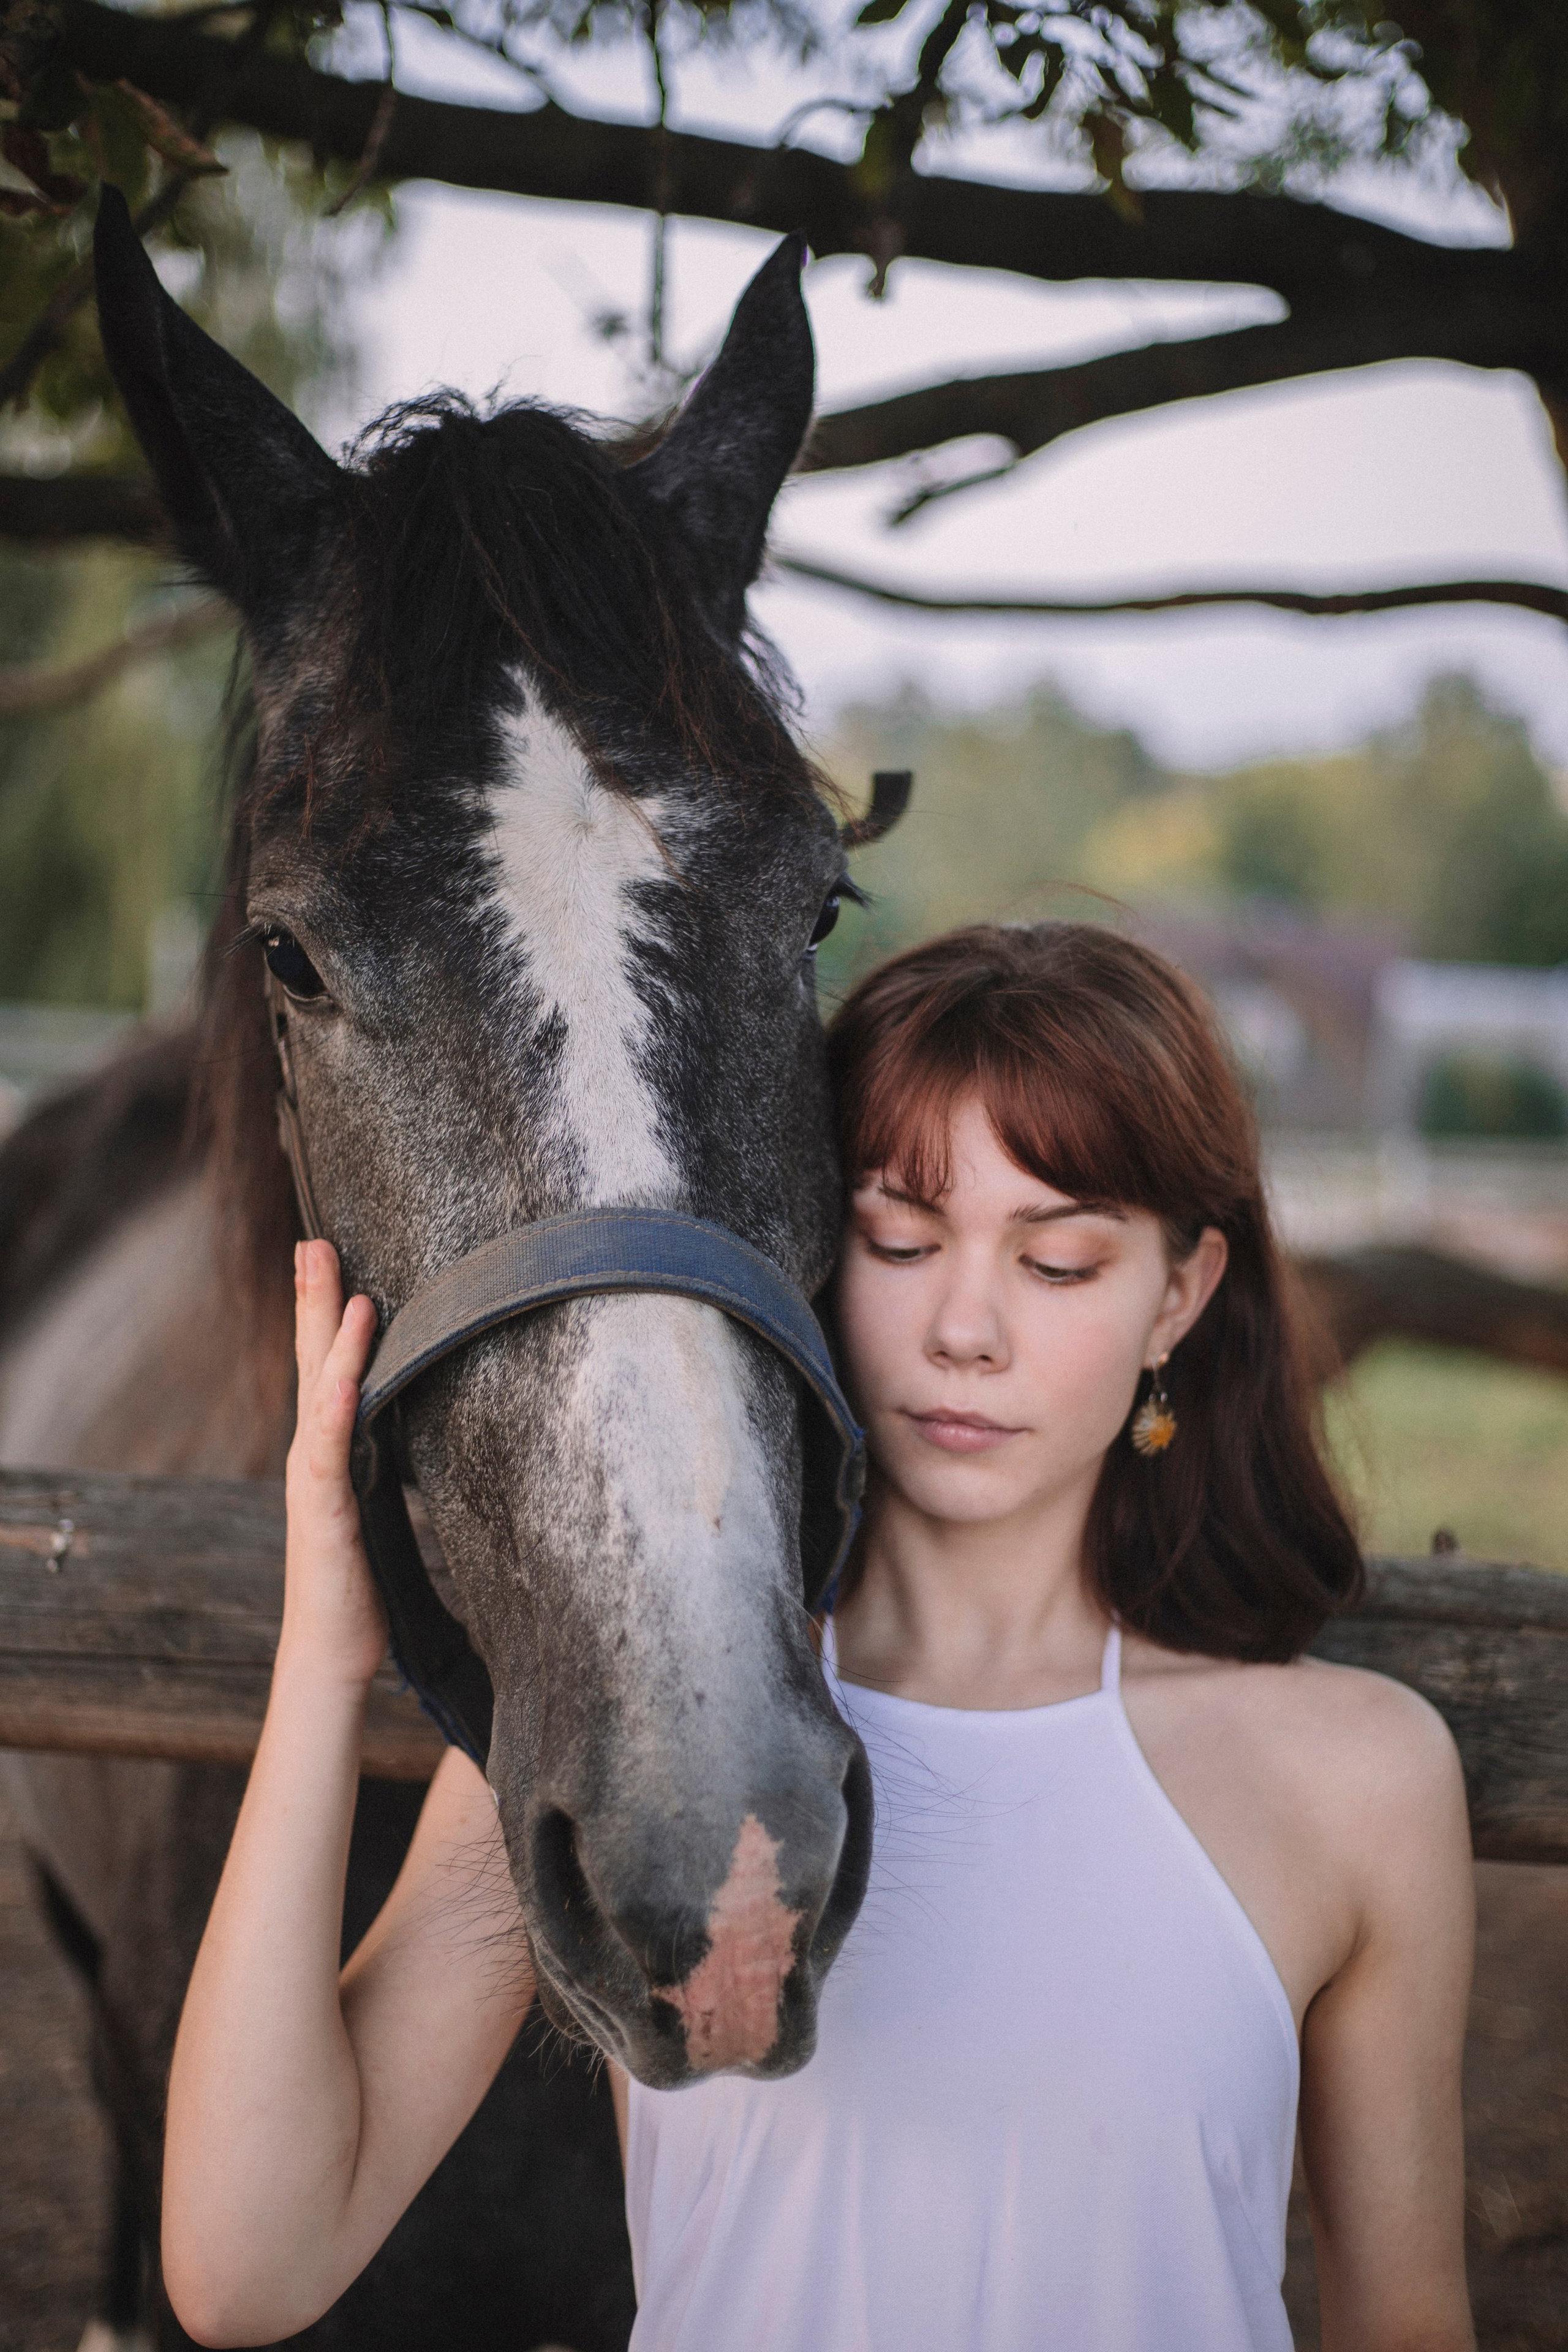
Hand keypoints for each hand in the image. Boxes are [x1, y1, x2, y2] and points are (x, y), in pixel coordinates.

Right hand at [281, 1240, 388, 1689]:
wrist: (334, 1653)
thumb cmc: (361, 1587)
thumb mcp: (381, 1513)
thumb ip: (388, 1469)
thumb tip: (425, 1430)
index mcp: (330, 1454)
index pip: (329, 1370)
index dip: (327, 1315)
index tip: (330, 1260)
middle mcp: (314, 1457)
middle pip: (314, 1364)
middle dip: (314, 1300)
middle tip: (313, 1239)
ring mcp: (314, 1481)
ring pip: (320, 1392)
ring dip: (326, 1334)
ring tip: (336, 1276)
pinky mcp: (326, 1511)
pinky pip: (331, 1446)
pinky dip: (338, 1401)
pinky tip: (346, 1367)